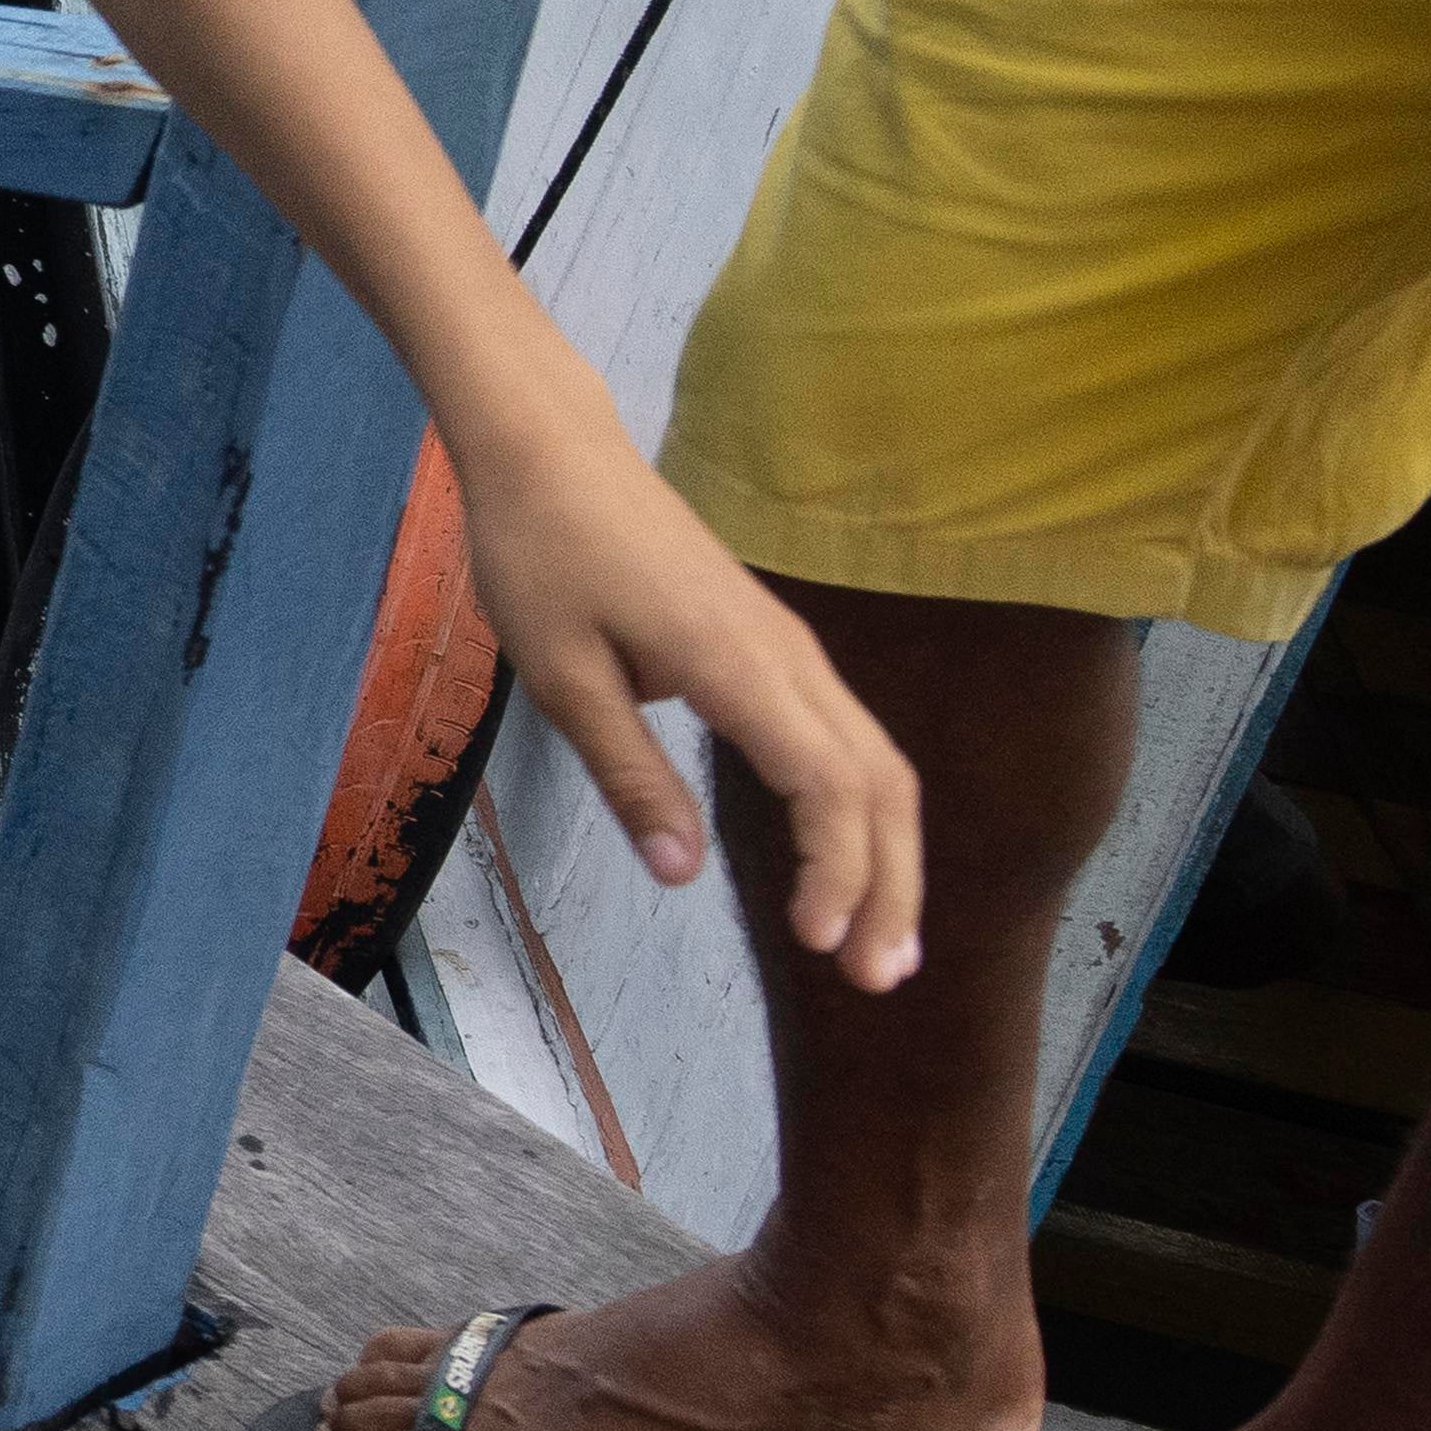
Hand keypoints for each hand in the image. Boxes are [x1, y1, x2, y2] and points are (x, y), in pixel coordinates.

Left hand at [451, 430, 926, 987]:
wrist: (551, 451)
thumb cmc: (541, 553)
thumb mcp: (560, 674)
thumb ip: (628, 773)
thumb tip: (681, 874)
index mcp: (738, 665)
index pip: (829, 787)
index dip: (836, 874)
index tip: (810, 942)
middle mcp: (788, 656)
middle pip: (881, 785)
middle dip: (889, 886)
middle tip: (876, 979)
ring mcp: (790, 647)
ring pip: (878, 762)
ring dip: (886, 854)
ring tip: (875, 944)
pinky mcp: (776, 644)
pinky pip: (848, 737)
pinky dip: (862, 809)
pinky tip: (845, 861)